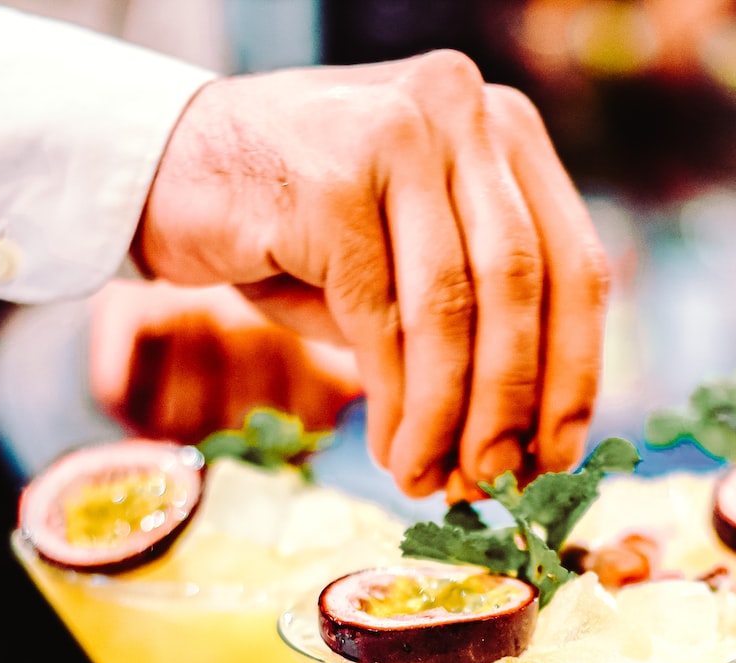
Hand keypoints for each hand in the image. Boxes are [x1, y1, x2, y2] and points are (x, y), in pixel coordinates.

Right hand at [135, 52, 610, 498]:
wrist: (161, 168)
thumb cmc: (294, 227)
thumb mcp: (406, 260)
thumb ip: (473, 319)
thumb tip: (528, 445)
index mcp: (501, 126)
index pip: (571, 262)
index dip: (575, 370)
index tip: (558, 452)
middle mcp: (460, 109)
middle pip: (519, 286)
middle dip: (511, 403)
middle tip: (494, 480)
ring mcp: (396, 134)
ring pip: (451, 309)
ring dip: (447, 416)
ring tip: (432, 478)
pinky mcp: (330, 179)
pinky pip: (382, 320)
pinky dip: (397, 401)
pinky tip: (394, 448)